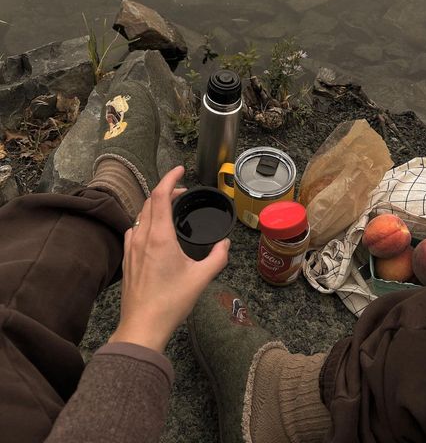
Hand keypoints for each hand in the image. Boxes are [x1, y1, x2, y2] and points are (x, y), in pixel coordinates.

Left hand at [109, 166, 229, 352]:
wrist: (142, 326)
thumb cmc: (171, 302)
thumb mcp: (201, 279)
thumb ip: (218, 257)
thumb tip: (226, 244)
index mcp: (160, 237)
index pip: (160, 195)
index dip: (170, 178)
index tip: (180, 170)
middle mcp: (142, 237)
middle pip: (149, 201)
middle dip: (165, 190)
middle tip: (182, 192)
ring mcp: (131, 247)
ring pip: (140, 214)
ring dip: (154, 205)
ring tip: (170, 208)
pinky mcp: (127, 259)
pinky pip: (133, 229)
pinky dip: (144, 220)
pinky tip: (152, 230)